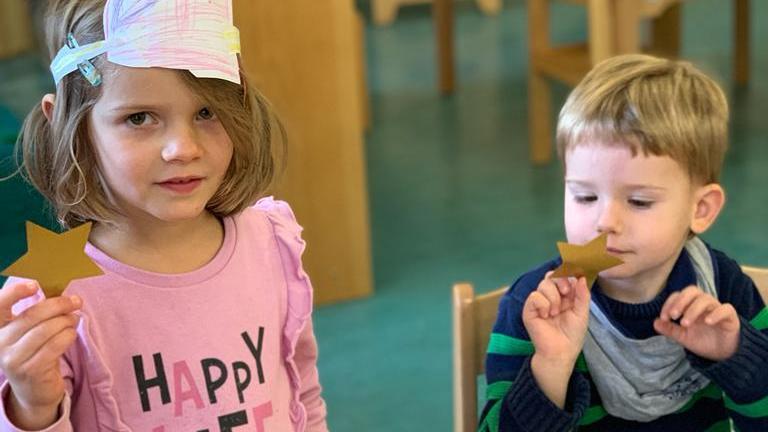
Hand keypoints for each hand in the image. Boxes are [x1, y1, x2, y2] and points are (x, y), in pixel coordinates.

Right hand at [0, 281, 81, 428]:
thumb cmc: (34, 353)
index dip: (14, 292)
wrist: (34, 390)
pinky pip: (55, 345)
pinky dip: (68, 335)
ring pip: (46, 330)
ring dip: (66, 320)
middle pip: (32, 316)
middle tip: (75, 301)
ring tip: (74, 318)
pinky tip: (71, 333)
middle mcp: (0, 343)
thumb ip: (37, 314)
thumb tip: (62, 293)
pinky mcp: (31, 370)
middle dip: (58, 305)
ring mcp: (13, 359)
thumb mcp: (28, 333)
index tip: (34, 285)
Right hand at [523, 273, 589, 364]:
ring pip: (543, 284)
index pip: (563, 276)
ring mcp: (539, 302)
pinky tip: (546, 315)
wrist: (561, 351)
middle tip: (566, 293)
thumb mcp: (582, 312)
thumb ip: (583, 294)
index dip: (568, 276)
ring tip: (555, 313)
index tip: (574, 283)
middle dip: (560, 281)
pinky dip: (543, 304)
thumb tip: (581, 277)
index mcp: (564, 296)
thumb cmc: (572, 335)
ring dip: (553, 298)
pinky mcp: (529, 309)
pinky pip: (535, 296)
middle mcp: (551, 296)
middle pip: (551, 275)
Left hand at [654, 285, 739, 361]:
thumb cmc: (703, 341)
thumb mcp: (683, 336)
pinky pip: (725, 309)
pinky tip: (707, 322)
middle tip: (673, 315)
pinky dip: (716, 313)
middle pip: (692, 291)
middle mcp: (704, 304)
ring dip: (693, 310)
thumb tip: (654, 322)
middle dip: (680, 301)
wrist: (723, 354)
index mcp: (691, 305)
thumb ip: (670, 329)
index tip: (663, 318)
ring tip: (685, 324)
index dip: (669, 303)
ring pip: (706, 299)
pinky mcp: (730, 317)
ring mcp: (717, 308)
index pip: (679, 295)